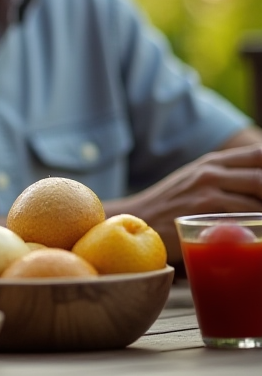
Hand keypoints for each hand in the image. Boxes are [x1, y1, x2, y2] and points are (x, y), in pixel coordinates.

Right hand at [109, 145, 261, 261]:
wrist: (138, 218)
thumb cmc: (171, 206)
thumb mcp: (195, 183)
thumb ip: (223, 179)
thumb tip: (256, 186)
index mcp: (213, 162)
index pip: (258, 154)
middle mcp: (211, 171)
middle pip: (261, 176)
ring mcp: (207, 189)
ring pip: (258, 198)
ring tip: (260, 223)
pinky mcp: (203, 209)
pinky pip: (244, 216)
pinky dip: (257, 227)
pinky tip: (255, 233)